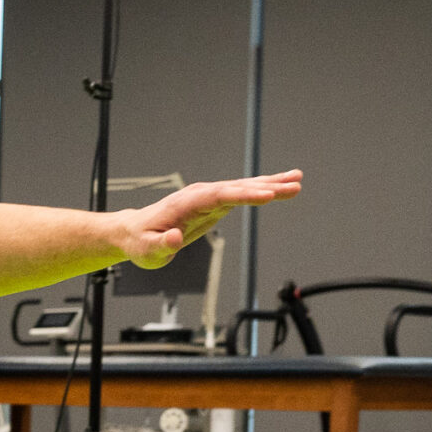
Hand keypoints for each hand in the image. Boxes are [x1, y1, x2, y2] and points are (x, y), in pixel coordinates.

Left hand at [115, 171, 302, 267]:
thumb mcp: (147, 251)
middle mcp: (200, 194)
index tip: (267, 195)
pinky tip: (281, 187)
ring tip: (297, 180)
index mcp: (186, 203)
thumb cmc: (141, 243)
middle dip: (266, 186)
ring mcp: (208, 196)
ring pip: (243, 187)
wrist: (134, 232)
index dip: (244, 195)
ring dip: (270, 183)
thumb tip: (175, 239)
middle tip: (294, 186)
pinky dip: (262, 189)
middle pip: (237, 188)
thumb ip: (162, 245)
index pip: (219, 196)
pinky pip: (242, 194)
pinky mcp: (214, 203)